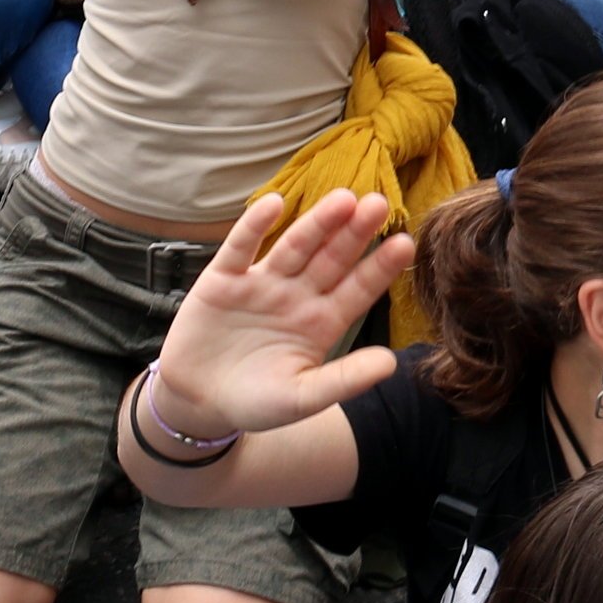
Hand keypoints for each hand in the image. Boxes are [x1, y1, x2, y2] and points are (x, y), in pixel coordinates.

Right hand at [146, 191, 416, 437]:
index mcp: (321, 323)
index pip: (357, 290)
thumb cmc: (254, 402)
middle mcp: (297, 296)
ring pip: (294, 247)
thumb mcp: (302, 398)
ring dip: (316, 223)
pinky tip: (274, 204)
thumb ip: (344, 379)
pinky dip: (254, 226)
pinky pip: (241, 248)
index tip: (405, 244)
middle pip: (331, 259)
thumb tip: (391, 363)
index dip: (379, 268)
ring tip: (342, 200)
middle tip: (378, 204)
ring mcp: (261, 284)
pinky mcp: (223, 279)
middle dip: (354, 233)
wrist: (197, 401)